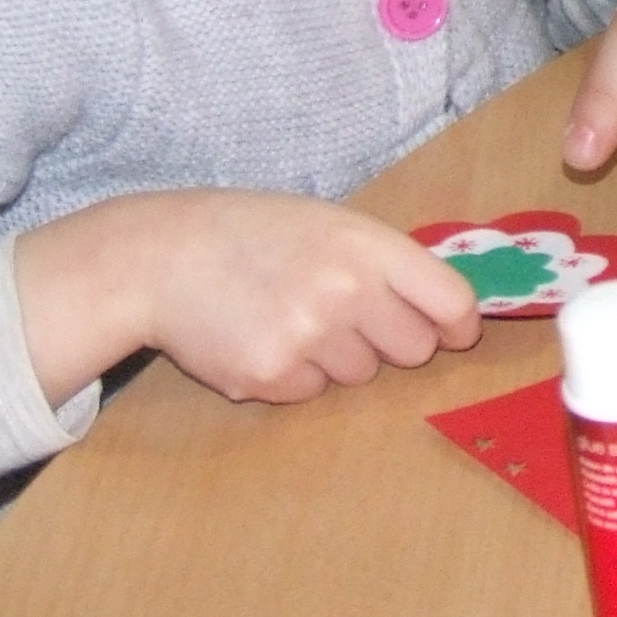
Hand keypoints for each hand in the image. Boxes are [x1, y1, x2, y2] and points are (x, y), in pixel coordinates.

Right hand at [17, 192, 481, 407]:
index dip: (458, 324)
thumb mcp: (325, 223)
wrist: (159, 257)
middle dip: (392, 342)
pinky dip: (293, 375)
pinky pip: (311, 393)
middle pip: (415, 350)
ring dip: (336, 358)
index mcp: (366, 245)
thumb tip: (448, 310)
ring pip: (361, 375)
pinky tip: (259, 337)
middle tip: (347, 317)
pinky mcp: (271, 376)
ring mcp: (308, 337)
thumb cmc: (250, 235)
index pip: (451, 301)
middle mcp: (345, 291)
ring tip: (288, 316)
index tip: (452, 332)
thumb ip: (384, 261)